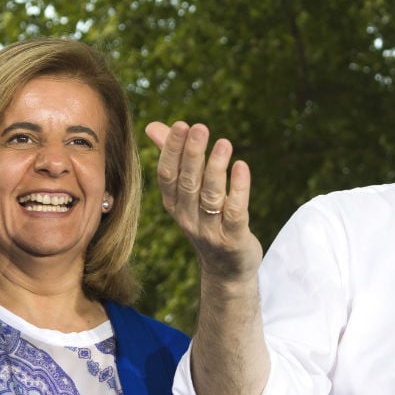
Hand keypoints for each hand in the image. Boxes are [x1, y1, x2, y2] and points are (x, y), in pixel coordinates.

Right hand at [149, 121, 262, 278]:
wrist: (226, 269)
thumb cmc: (207, 220)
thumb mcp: (187, 193)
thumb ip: (173, 157)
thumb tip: (152, 126)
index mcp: (174, 204)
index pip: (168, 175)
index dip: (173, 151)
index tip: (182, 125)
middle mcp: (188, 218)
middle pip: (188, 184)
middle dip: (192, 154)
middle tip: (200, 128)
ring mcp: (210, 230)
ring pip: (211, 197)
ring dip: (216, 168)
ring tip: (224, 143)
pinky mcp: (233, 239)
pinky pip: (235, 213)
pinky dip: (239, 189)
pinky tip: (242, 167)